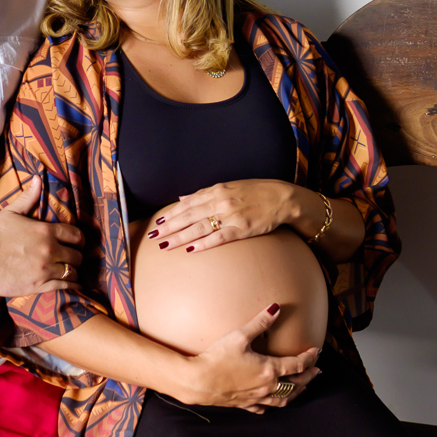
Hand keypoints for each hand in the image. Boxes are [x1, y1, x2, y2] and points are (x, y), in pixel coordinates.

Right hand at [0, 176, 84, 295]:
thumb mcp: (11, 212)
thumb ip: (28, 197)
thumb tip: (38, 179)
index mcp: (46, 231)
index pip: (76, 235)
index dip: (80, 239)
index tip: (78, 243)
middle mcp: (49, 250)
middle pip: (77, 256)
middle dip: (77, 256)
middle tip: (73, 258)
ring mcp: (45, 269)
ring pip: (72, 272)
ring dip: (73, 271)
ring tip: (71, 272)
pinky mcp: (38, 285)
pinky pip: (64, 287)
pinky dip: (71, 286)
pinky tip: (72, 285)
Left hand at [150, 179, 297, 252]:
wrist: (282, 198)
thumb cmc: (256, 192)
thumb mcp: (229, 186)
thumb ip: (205, 193)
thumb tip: (184, 198)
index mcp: (217, 190)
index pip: (188, 203)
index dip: (172, 213)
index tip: (159, 222)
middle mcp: (221, 202)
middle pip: (189, 216)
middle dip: (170, 227)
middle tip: (154, 236)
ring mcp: (231, 216)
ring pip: (199, 228)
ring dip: (180, 237)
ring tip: (165, 245)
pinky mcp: (241, 229)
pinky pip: (218, 238)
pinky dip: (204, 244)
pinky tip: (191, 250)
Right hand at [177, 303, 320, 413]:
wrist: (198, 381)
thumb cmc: (217, 358)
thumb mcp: (239, 336)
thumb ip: (260, 322)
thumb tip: (276, 308)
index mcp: (269, 369)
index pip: (297, 364)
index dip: (309, 358)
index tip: (316, 352)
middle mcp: (266, 386)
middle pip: (295, 384)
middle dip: (308, 377)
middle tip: (316, 370)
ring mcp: (256, 397)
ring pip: (283, 399)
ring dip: (296, 393)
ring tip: (303, 388)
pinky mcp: (244, 404)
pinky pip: (263, 408)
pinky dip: (272, 404)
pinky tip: (271, 402)